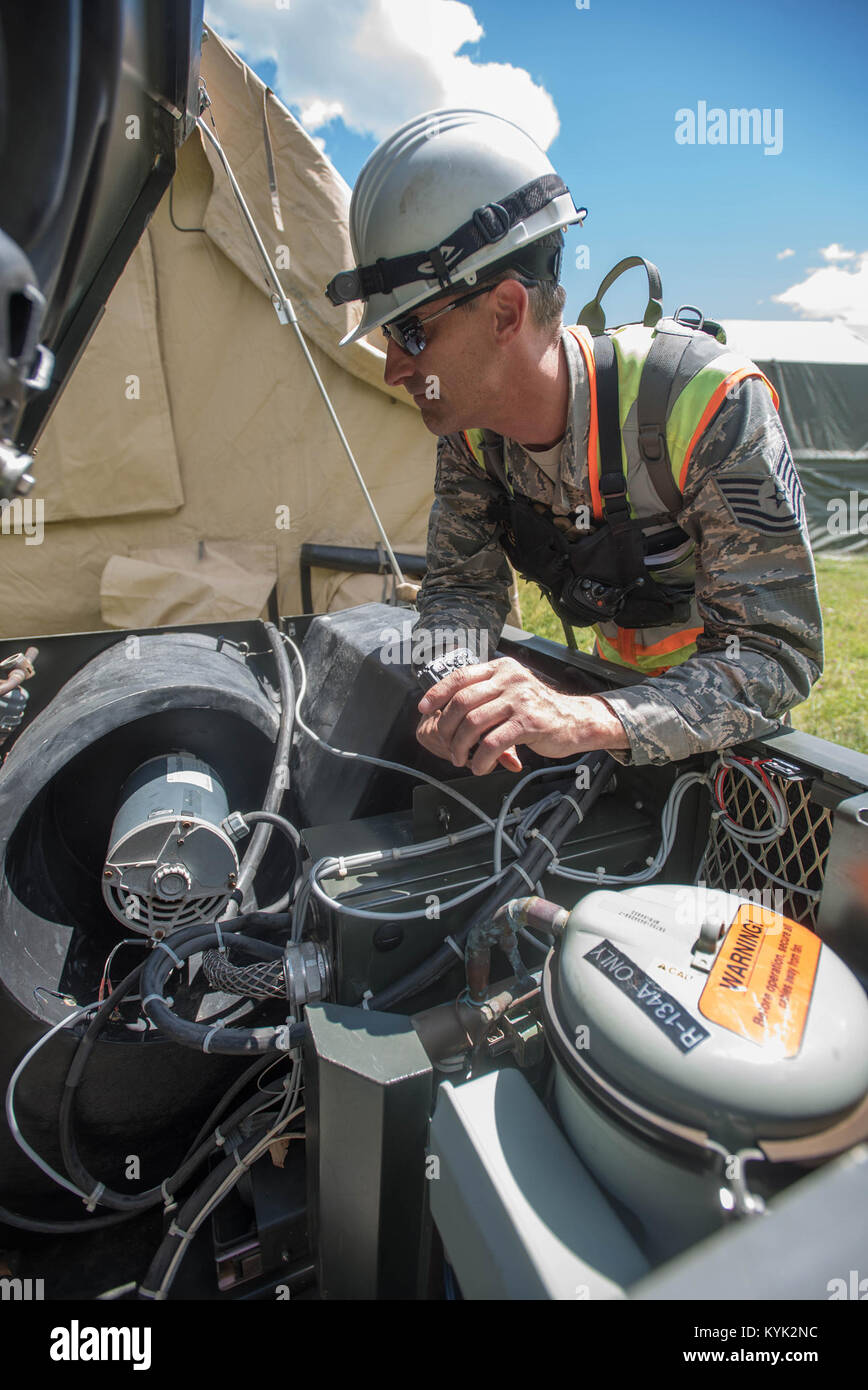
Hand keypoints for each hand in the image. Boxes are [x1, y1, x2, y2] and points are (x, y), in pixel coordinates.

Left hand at [415, 656, 628, 774]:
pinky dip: (481, 759)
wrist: (576, 721)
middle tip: (448, 746)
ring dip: (461, 746)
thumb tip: (449, 707)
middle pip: (462, 702)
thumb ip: (486, 693)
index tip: (423, 708)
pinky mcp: (528, 723)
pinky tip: (480, 767)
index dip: (437, 692)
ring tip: (462, 760)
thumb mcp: (512, 691)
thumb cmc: (538, 711)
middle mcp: (509, 679)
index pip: (460, 676)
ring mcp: (519, 700)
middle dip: (447, 728)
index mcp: (501, 669)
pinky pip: (493, 742)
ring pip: (473, 723)